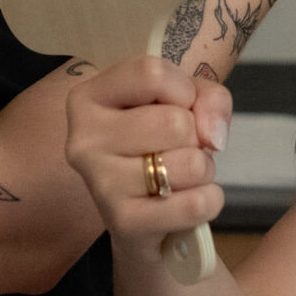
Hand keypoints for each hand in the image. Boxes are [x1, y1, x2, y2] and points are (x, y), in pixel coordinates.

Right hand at [65, 57, 233, 257]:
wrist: (142, 213)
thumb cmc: (160, 144)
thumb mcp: (185, 102)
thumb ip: (208, 98)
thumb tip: (211, 135)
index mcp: (89, 97)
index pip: (151, 74)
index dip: (183, 90)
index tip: (179, 105)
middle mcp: (84, 138)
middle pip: (175, 123)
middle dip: (195, 137)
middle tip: (178, 148)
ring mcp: (100, 183)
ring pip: (190, 164)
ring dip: (203, 169)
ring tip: (182, 174)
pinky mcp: (123, 222)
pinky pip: (193, 205)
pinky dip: (209, 200)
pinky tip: (187, 199)